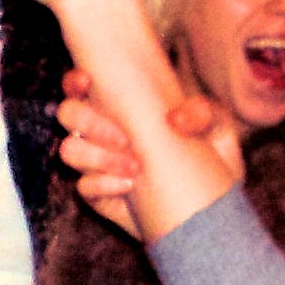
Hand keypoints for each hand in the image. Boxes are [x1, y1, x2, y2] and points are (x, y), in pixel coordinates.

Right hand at [59, 69, 242, 234]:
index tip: (87, 82)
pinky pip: (84, 186)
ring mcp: (97, 162)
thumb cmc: (210, 154)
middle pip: (68, 113)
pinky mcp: (99, 193)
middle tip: (125, 138)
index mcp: (123, 103)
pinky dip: (104, 184)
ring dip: (99, 156)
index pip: (82, 84)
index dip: (75, 80)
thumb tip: (175, 118)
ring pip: (71, 150)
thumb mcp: (216, 128)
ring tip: (135, 166)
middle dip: (90, 121)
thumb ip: (203, 113)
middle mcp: (103, 129)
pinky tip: (131, 186)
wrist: (212, 204)